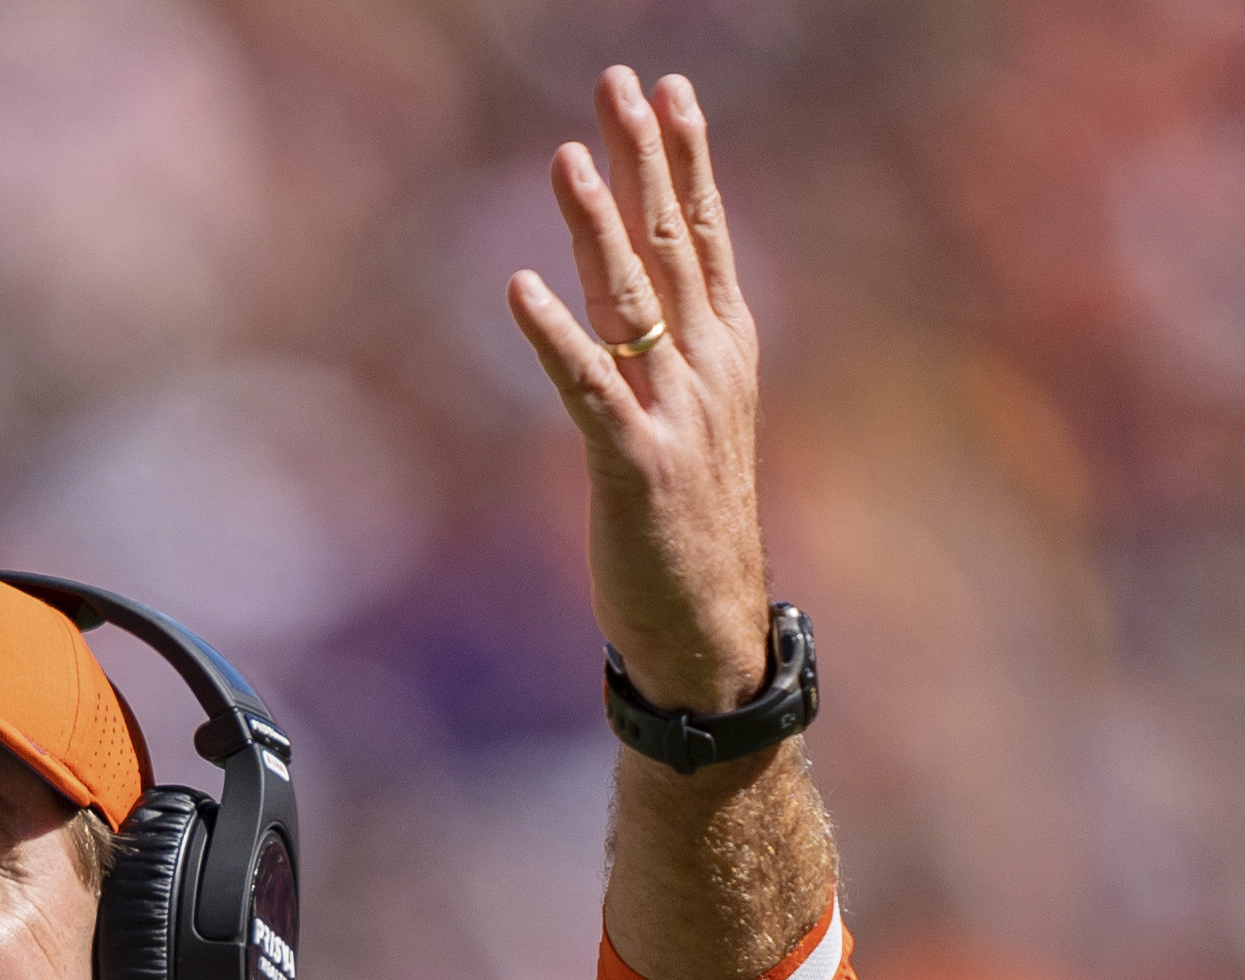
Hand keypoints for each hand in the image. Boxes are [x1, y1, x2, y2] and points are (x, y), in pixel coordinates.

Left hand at [508, 70, 773, 714]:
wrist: (709, 631)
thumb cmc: (690, 531)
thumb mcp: (691, 425)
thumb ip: (667, 357)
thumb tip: (631, 301)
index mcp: (724, 353)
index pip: (704, 236)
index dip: (686, 161)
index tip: (669, 91)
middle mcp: (708, 370)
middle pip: (672, 244)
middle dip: (646, 159)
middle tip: (621, 84)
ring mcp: (676, 416)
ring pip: (632, 300)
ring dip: (597, 225)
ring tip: (567, 157)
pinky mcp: (635, 467)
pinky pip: (588, 388)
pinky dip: (553, 336)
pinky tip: (520, 287)